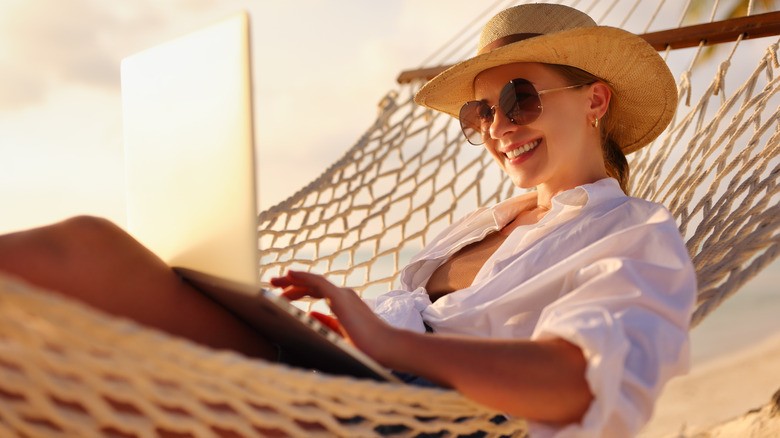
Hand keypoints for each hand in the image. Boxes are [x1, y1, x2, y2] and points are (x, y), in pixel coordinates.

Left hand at [270, 270, 395, 361]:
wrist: (387, 349)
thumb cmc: (369, 348)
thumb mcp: (342, 336)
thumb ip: (328, 325)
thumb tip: (311, 316)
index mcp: (343, 305)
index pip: (317, 292)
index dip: (299, 291)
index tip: (283, 294)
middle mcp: (343, 296)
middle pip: (312, 285)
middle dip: (292, 284)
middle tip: (274, 284)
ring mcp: (343, 295)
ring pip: (312, 281)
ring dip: (292, 280)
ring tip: (275, 281)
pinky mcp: (341, 298)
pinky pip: (317, 282)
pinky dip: (302, 277)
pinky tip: (289, 274)